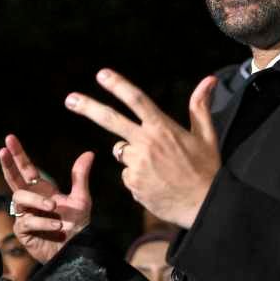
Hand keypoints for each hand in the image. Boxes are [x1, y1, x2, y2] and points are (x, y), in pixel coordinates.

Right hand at [0, 135, 92, 263]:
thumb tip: (89, 153)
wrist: (76, 250)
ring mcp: (24, 215)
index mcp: (41, 189)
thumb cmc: (77, 226)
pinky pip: (27, 220)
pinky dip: (43, 221)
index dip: (18, 154)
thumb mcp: (81, 199)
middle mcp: (30, 200)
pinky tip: (57, 225)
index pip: (25, 168)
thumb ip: (80, 177)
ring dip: (38, 200)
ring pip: (20, 198)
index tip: (9, 138)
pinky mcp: (22, 231)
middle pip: (12, 178)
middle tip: (2, 150)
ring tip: (54, 207)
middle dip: (8, 164)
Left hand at [65, 69, 219, 228]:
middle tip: (69, 99)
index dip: (118, 85)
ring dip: (134, 157)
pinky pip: (127, 175)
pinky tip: (156, 184)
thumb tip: (209, 79)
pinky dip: (137, 178)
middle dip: (88, 107)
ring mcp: (137, 165)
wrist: (205, 206)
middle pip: (111, 120)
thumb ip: (200, 106)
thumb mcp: (206, 136)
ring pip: (123, 153)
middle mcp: (146, 143)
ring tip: (160, 169)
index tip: (101, 74)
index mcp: (163, 128)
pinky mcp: (132, 184)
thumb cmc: (207, 170)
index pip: (137, 100)